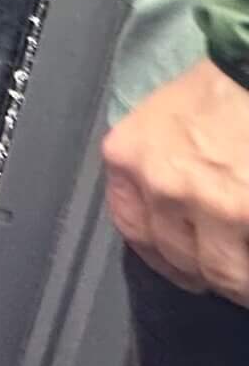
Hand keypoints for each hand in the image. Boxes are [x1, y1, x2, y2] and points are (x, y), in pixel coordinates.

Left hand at [103, 58, 248, 303]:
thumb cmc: (224, 84)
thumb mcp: (166, 119)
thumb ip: (158, 165)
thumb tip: (176, 215)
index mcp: (129, 156)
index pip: (134, 229)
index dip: (164, 255)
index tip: (185, 267)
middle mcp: (160, 185)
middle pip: (179, 258)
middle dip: (206, 271)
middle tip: (230, 274)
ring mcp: (211, 205)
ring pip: (222, 272)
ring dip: (238, 281)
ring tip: (246, 280)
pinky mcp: (247, 214)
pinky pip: (247, 262)